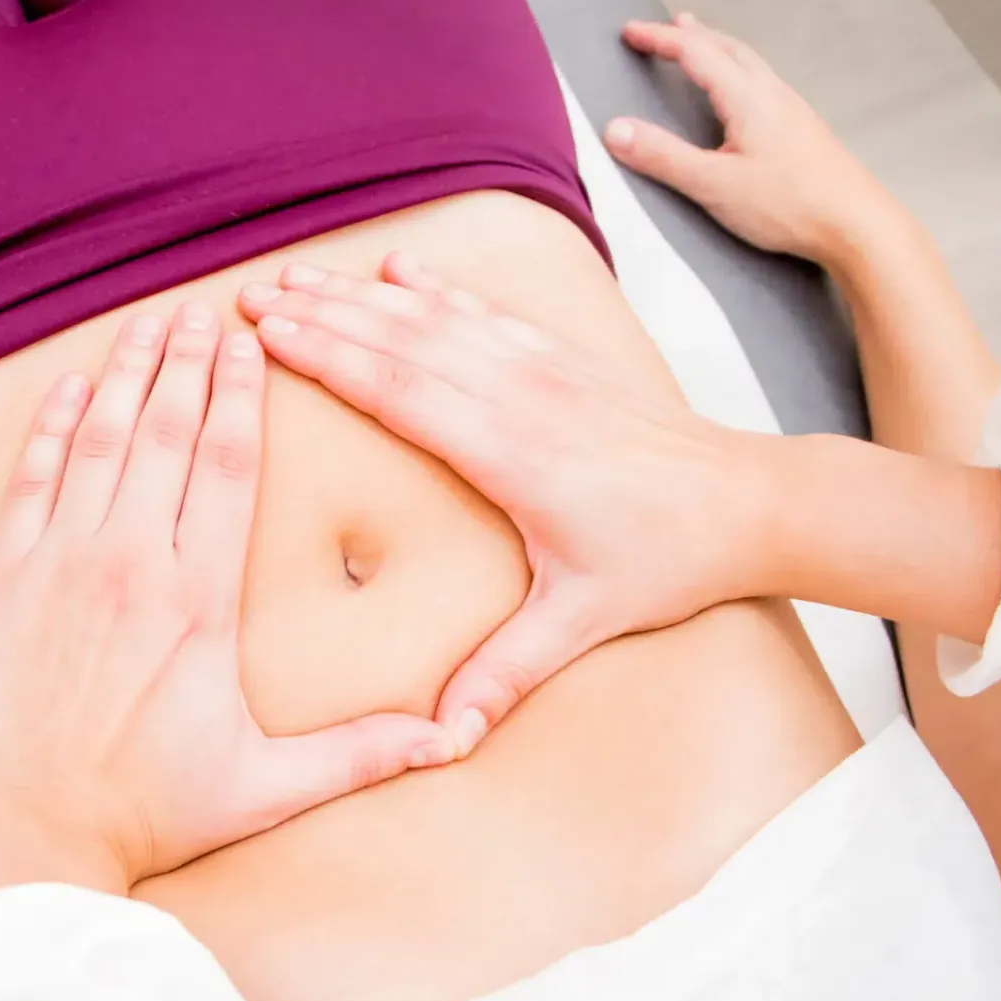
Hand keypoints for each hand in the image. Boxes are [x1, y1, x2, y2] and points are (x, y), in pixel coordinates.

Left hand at [0, 305, 453, 909]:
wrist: (28, 835)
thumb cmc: (147, 815)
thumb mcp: (264, 787)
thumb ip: (359, 754)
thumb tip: (449, 741)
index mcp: (200, 602)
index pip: (227, 466)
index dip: (239, 394)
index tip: (248, 344)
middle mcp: (130, 566)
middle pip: (166, 433)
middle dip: (186, 363)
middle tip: (203, 309)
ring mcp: (60, 565)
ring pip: (98, 441)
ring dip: (123, 374)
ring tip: (146, 323)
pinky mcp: (5, 580)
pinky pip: (30, 478)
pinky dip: (49, 424)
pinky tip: (68, 386)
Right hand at [239, 258, 776, 750]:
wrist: (750, 504)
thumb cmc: (667, 562)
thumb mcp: (582, 621)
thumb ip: (505, 672)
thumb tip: (446, 733)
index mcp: (514, 454)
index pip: (400, 391)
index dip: (329, 359)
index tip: (268, 336)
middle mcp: (522, 396)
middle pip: (402, 341)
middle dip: (322, 316)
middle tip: (250, 297)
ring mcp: (545, 368)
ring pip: (438, 316)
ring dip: (363, 295)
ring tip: (298, 277)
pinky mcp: (565, 359)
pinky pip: (487, 311)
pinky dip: (437, 286)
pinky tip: (399, 267)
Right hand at [605, 13, 902, 265]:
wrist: (857, 225)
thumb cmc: (793, 205)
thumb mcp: (715, 184)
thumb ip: (664, 157)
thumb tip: (617, 131)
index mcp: (748, 99)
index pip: (696, 53)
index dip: (659, 39)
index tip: (632, 33)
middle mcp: (773, 96)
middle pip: (728, 48)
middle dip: (692, 35)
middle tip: (666, 27)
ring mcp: (792, 112)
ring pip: (750, 65)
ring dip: (719, 49)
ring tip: (702, 47)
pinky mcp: (802, 132)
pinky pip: (764, 86)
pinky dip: (740, 74)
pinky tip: (740, 96)